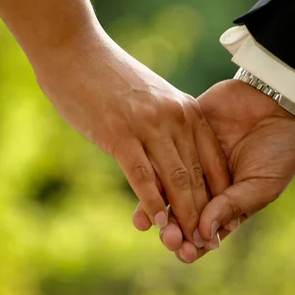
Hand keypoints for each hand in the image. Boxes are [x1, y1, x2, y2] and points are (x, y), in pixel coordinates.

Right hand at [34, 36, 230, 243]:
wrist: (74, 49)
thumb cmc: (110, 78)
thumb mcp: (151, 100)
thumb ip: (166, 127)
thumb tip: (169, 160)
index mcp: (186, 110)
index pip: (213, 160)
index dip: (218, 195)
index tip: (220, 222)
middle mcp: (175, 117)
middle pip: (196, 175)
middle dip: (202, 214)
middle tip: (205, 244)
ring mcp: (148, 125)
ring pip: (175, 179)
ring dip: (180, 216)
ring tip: (183, 242)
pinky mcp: (120, 133)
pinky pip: (142, 174)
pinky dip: (151, 201)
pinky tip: (155, 221)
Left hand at [137, 79, 294, 262]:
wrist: (277, 103)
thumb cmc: (280, 150)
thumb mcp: (263, 184)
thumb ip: (232, 207)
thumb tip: (204, 234)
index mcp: (227, 203)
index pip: (205, 232)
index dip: (194, 246)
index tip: (186, 252)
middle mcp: (205, 186)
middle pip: (181, 216)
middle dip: (173, 230)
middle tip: (168, 237)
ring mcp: (191, 161)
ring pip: (166, 190)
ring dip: (155, 207)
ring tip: (146, 221)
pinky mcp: (182, 136)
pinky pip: (161, 157)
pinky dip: (150, 172)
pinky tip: (144, 183)